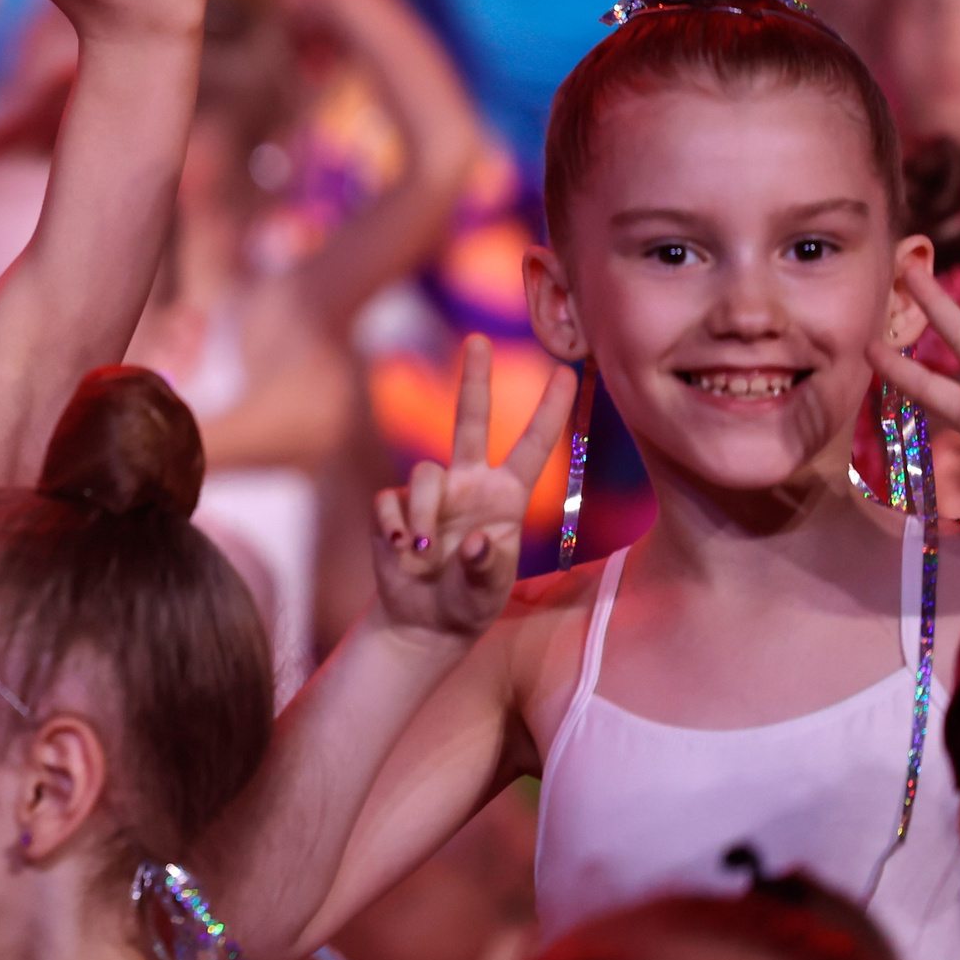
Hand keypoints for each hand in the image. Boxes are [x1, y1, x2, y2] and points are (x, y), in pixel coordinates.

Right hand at [370, 338, 576, 642]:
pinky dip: (395, 528)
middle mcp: (469, 484)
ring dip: (422, 514)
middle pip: (469, 420)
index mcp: (506, 497)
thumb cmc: (468, 604)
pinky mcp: (393, 506)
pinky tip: (402, 553)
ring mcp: (431, 493)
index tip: (570, 372)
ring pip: (424, 473)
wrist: (423, 620)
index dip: (549, 410)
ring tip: (421, 555)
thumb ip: (486, 568)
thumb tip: (471, 540)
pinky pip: (389, 502)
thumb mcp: (488, 593)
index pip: (531, 446)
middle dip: (472, 378)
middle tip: (478, 339)